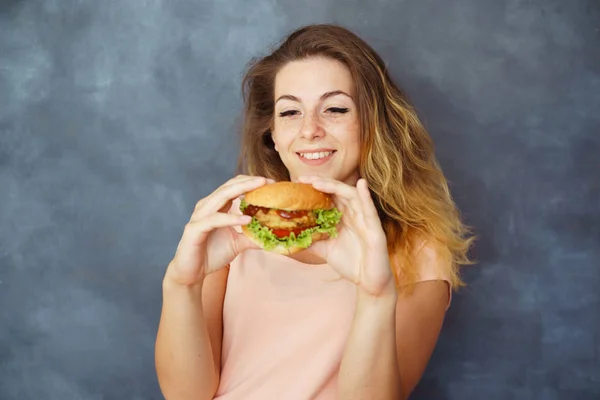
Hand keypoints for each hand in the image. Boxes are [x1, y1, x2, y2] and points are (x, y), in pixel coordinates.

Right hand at [165, 175, 272, 285]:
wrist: (191, 273)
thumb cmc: (211, 254)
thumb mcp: (238, 244)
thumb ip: (253, 237)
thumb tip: (274, 236)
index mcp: (216, 206)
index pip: (233, 186)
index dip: (251, 182)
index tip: (270, 183)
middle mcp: (207, 207)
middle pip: (228, 186)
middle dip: (249, 182)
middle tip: (268, 181)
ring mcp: (199, 216)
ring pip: (221, 196)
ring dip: (241, 190)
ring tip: (260, 189)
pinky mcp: (195, 229)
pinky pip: (215, 220)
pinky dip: (231, 218)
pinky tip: (247, 218)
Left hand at [297, 176, 395, 296]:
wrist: (368, 281)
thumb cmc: (350, 263)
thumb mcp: (324, 249)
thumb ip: (310, 240)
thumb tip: (288, 238)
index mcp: (341, 216)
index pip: (327, 195)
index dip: (313, 188)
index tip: (296, 183)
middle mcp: (353, 213)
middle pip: (337, 191)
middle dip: (320, 183)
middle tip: (302, 180)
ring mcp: (364, 218)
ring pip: (350, 195)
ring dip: (335, 186)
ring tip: (318, 182)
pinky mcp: (375, 228)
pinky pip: (370, 209)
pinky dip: (366, 195)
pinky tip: (361, 184)